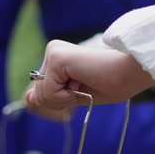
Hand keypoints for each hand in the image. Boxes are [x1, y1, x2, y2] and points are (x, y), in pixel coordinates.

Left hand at [24, 39, 154, 119]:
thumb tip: (26, 98)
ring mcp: (53, 53)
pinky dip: (67, 96)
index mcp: (55, 59)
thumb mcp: (71, 96)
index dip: (57, 102)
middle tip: (83, 86)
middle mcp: (52, 52)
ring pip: (42, 95)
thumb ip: (48, 97)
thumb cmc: (107, 84)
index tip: (79, 89)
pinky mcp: (56, 58)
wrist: (128, 74)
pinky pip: (49, 93)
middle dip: (59, 101)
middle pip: (38, 95)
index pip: (39, 92)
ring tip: (84, 82)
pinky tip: (82, 80)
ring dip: (64, 98)